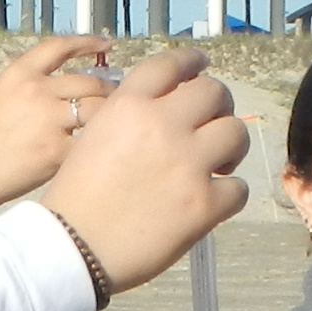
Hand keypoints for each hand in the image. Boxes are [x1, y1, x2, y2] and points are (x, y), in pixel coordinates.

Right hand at [0, 36, 115, 208]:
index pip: (60, 47)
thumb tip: (77, 83)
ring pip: (97, 110)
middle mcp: (36, 90)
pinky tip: (98, 149)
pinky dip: (96, 146)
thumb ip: (35, 83)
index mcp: (20, 73)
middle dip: (107, 91)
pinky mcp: (56, 150)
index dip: (87, 43)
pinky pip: (90, 142)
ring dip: (108, 117)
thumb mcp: (2, 93)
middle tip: (115, 99)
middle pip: (89, 82)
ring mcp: (48, 120)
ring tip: (111, 124)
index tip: (106, 44)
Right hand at [36, 45, 249, 290]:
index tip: (201, 65)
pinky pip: (238, 188)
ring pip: (236, 133)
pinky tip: (212, 200)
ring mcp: (188, 164)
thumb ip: (129, 116)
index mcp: (129, 105)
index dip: (191, 62)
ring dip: (230, 146)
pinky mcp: (205, 204)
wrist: (72, 248)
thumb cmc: (76, 197)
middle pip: (214, 92)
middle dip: (218, 105)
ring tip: (218, 163)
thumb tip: (165, 109)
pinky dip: (228, 194)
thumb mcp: (94, 137)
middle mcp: (162, 126)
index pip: (171, 65)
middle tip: (212, 123)